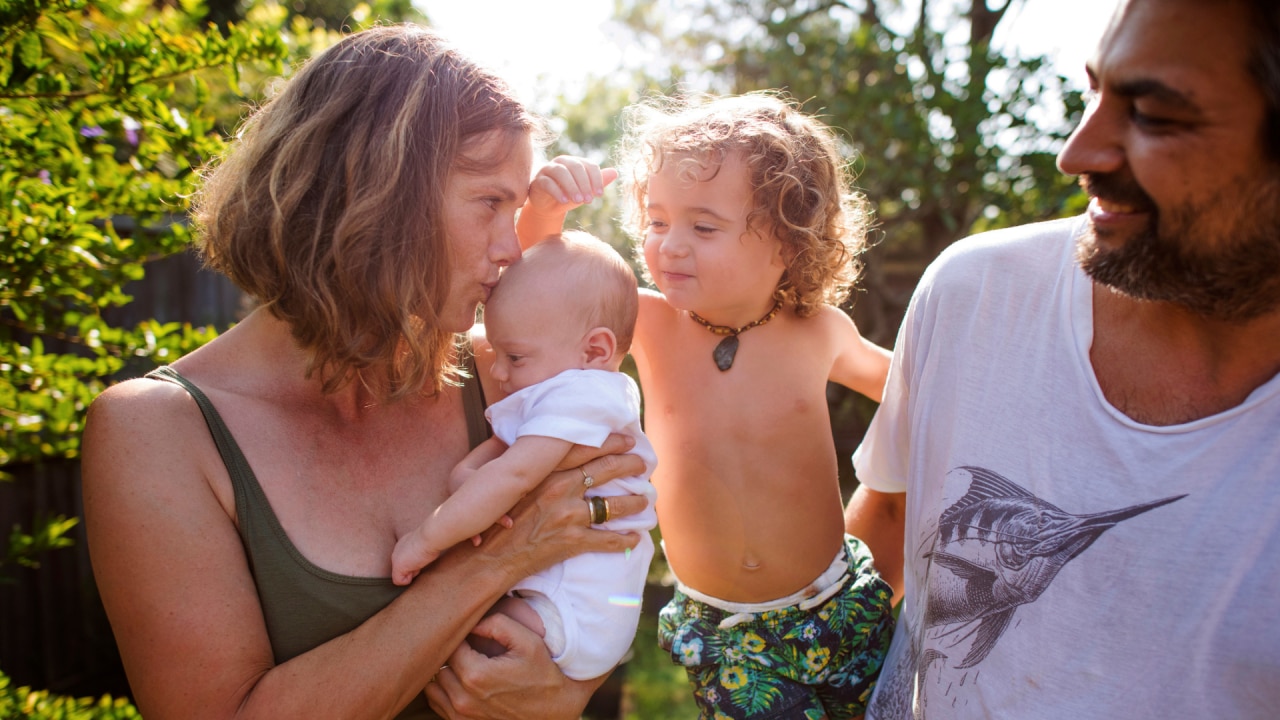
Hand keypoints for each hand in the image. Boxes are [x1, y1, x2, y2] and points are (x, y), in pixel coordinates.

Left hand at [425, 613, 600, 718]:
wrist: (554, 709)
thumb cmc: (541, 672)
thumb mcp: (527, 640)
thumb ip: (497, 623)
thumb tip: (471, 621)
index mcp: (475, 674)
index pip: (448, 645)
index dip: (458, 634)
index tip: (469, 630)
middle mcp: (463, 699)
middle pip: (437, 665)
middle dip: (448, 652)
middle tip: (465, 644)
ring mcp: (461, 715)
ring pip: (432, 685)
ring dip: (443, 671)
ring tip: (462, 661)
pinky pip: (436, 702)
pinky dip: (442, 689)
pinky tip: (460, 679)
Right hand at [468, 433, 647, 583]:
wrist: (485, 557)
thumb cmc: (493, 518)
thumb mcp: (507, 483)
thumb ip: (529, 467)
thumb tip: (542, 451)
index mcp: (546, 470)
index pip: (587, 448)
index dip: (612, 442)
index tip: (628, 440)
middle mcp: (561, 488)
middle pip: (607, 470)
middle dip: (630, 465)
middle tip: (643, 464)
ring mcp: (569, 515)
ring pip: (613, 505)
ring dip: (634, 502)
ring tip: (645, 500)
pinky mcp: (572, 542)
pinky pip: (608, 540)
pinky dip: (626, 539)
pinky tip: (635, 537)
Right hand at [524, 156, 618, 218]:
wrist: (548, 207)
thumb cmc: (569, 196)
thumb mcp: (585, 191)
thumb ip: (598, 181)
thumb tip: (615, 172)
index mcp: (576, 162)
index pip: (589, 165)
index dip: (596, 179)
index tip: (600, 195)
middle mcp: (561, 162)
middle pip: (575, 167)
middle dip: (584, 184)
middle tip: (589, 200)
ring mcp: (548, 170)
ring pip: (561, 172)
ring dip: (572, 187)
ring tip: (578, 201)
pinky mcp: (538, 181)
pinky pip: (548, 183)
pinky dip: (557, 192)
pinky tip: (565, 201)